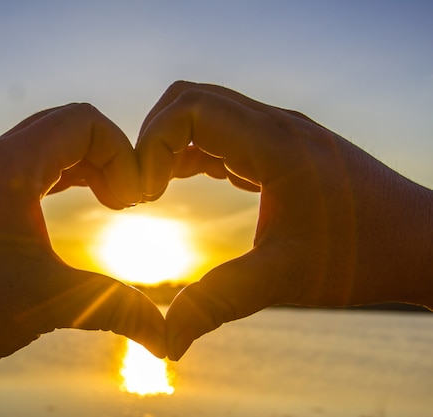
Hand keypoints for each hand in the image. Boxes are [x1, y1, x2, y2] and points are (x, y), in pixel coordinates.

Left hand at [0, 104, 165, 415]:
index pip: (83, 121)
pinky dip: (63, 175)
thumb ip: (116, 309)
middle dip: (109, 155)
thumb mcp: (49, 302)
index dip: (123, 154)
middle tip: (127, 201)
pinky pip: (29, 165)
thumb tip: (167, 338)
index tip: (134, 203)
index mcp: (6, 168)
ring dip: (87, 163)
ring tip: (111, 202)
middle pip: (67, 123)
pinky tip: (79, 202)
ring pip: (46, 142)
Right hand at [137, 81, 432, 359]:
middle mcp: (276, 125)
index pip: (190, 110)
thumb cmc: (364, 256)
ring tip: (154, 191)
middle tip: (142, 192)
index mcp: (275, 145)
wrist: (423, 242)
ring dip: (171, 144)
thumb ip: (218, 303)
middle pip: (190, 99)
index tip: (144, 197)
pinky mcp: (282, 146)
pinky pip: (224, 132)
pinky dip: (192, 151)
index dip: (151, 145)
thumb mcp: (284, 280)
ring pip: (205, 110)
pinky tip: (182, 183)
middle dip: (152, 139)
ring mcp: (281, 132)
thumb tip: (167, 342)